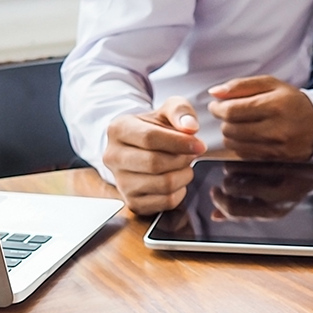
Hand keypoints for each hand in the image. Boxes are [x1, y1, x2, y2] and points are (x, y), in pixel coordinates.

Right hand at [104, 97, 206, 214]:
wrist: (139, 148)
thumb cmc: (155, 128)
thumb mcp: (167, 111)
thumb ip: (181, 110)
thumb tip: (190, 127)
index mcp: (118, 129)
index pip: (149, 138)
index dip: (179, 142)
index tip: (199, 144)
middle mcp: (113, 157)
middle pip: (155, 163)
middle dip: (182, 159)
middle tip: (192, 154)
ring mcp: (120, 182)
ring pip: (163, 184)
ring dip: (184, 175)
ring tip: (185, 165)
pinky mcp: (132, 202)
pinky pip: (166, 202)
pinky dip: (180, 192)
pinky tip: (178, 179)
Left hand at [207, 75, 312, 159]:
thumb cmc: (292, 102)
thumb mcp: (271, 84)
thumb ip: (240, 85)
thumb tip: (214, 92)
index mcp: (275, 105)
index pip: (232, 110)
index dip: (218, 108)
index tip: (216, 106)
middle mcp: (277, 129)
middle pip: (231, 129)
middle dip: (224, 121)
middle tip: (229, 114)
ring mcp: (276, 148)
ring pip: (234, 144)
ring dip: (230, 134)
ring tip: (239, 125)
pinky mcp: (274, 160)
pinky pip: (244, 155)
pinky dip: (240, 146)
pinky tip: (248, 137)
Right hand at [209, 162, 312, 221]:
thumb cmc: (290, 188)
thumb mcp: (268, 204)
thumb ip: (243, 210)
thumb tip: (216, 216)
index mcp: (271, 213)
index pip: (235, 212)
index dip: (219, 202)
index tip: (215, 191)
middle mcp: (277, 201)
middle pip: (233, 193)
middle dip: (224, 186)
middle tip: (225, 179)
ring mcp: (280, 182)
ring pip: (240, 176)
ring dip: (231, 172)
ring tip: (234, 168)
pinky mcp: (283, 164)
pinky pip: (253, 161)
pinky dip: (243, 160)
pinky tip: (244, 158)